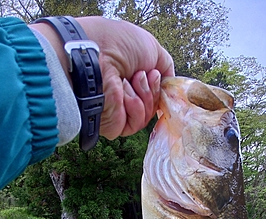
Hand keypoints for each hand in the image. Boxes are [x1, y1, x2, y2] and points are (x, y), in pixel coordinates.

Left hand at [33, 17, 173, 138]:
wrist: (96, 56)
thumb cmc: (117, 45)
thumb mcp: (152, 48)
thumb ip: (166, 66)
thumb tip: (168, 81)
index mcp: (129, 77)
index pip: (154, 92)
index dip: (159, 86)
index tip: (155, 74)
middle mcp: (122, 95)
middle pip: (153, 104)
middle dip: (152, 89)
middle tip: (141, 75)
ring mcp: (118, 111)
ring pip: (147, 115)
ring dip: (144, 96)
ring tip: (130, 80)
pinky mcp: (114, 125)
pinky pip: (136, 123)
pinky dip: (135, 106)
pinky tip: (124, 93)